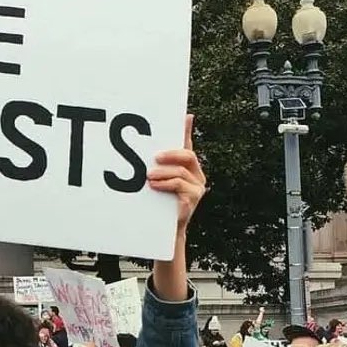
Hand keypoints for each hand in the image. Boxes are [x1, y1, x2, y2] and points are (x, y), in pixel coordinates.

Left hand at [147, 115, 205, 232]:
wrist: (166, 231)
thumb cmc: (161, 204)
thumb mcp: (159, 181)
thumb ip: (159, 166)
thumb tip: (155, 148)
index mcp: (190, 168)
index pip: (187, 145)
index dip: (187, 130)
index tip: (185, 116)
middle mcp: (197, 175)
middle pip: (188, 156)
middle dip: (171, 154)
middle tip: (155, 156)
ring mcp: (198, 187)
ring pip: (181, 172)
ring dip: (163, 172)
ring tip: (149, 176)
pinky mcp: (194, 198)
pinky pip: (180, 185)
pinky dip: (165, 184)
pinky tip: (154, 185)